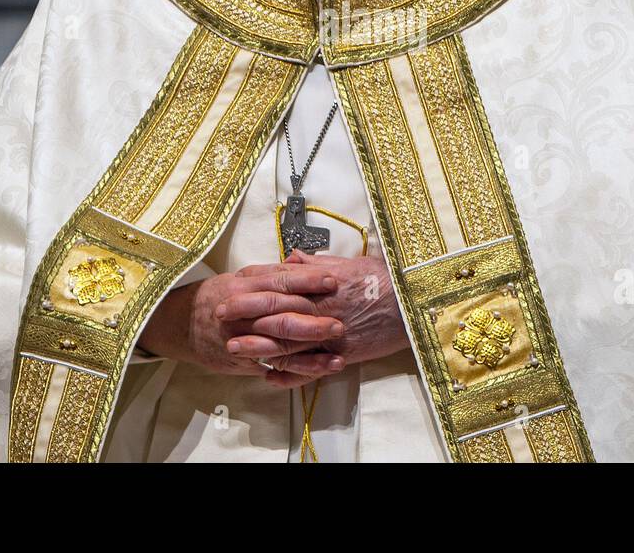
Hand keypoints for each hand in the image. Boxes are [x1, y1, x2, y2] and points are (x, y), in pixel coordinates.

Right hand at [137, 267, 346, 385]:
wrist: (181, 324)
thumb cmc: (218, 296)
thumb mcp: (241, 277)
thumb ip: (272, 272)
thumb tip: (302, 260)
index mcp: (245, 285)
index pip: (279, 280)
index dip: (306, 281)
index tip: (332, 281)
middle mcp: (243, 310)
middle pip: (280, 313)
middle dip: (312, 319)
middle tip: (339, 322)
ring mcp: (242, 337)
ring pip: (278, 343)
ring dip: (308, 350)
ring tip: (335, 353)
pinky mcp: (243, 359)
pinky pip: (273, 366)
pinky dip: (297, 370)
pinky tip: (318, 370)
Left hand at [220, 251, 409, 387]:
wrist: (415, 304)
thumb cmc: (385, 280)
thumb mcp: (352, 262)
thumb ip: (317, 262)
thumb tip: (291, 257)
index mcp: (323, 282)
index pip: (280, 282)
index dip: (254, 284)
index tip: (233, 283)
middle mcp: (323, 307)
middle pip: (276, 311)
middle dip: (245, 313)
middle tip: (218, 314)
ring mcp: (332, 333)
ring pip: (288, 342)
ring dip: (258, 346)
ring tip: (233, 348)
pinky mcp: (344, 355)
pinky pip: (311, 368)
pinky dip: (289, 375)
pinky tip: (270, 377)